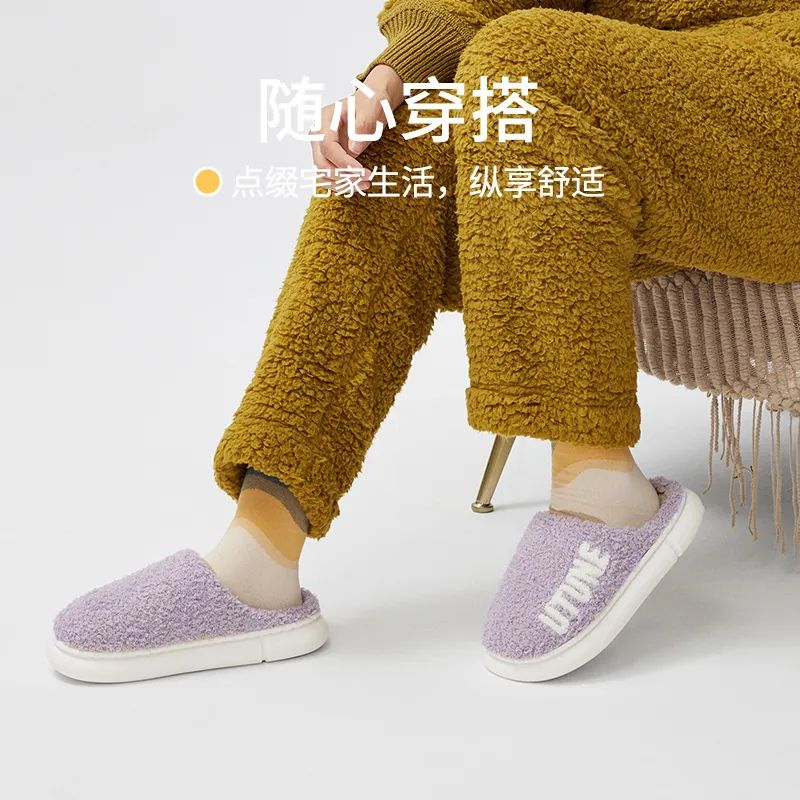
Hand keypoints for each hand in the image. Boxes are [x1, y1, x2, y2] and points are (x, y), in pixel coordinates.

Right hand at [310, 64, 403, 190]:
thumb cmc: (370, 104)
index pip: (327, 146)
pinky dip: (342, 185)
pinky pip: (328, 177)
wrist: (370, 105)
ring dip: (343, 184)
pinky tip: (360, 185)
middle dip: (343, 176)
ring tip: (366, 184)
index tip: (362, 170)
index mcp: (325, 119)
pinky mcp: (327, 158)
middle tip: (367, 178)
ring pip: (323, 174)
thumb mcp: (371, 109)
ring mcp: (320, 147)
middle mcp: (317, 134)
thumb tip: (354, 150)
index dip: (343, 161)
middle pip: (321, 163)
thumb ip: (363, 125)